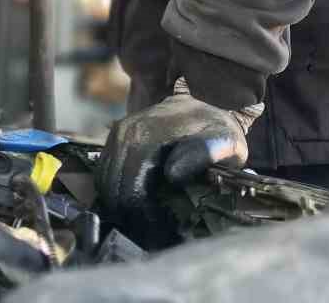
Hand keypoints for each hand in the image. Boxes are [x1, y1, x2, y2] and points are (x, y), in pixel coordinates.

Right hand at [95, 82, 259, 243]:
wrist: (209, 97)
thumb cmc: (218, 126)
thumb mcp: (223, 141)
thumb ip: (201, 155)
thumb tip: (171, 174)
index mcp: (147, 137)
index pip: (129, 190)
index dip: (142, 217)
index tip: (159, 231)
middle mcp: (125, 133)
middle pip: (113, 188)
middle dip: (128, 215)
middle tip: (150, 231)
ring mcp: (119, 132)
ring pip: (105, 181)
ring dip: (119, 203)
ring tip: (142, 220)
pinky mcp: (118, 134)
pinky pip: (106, 169)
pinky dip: (115, 189)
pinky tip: (133, 202)